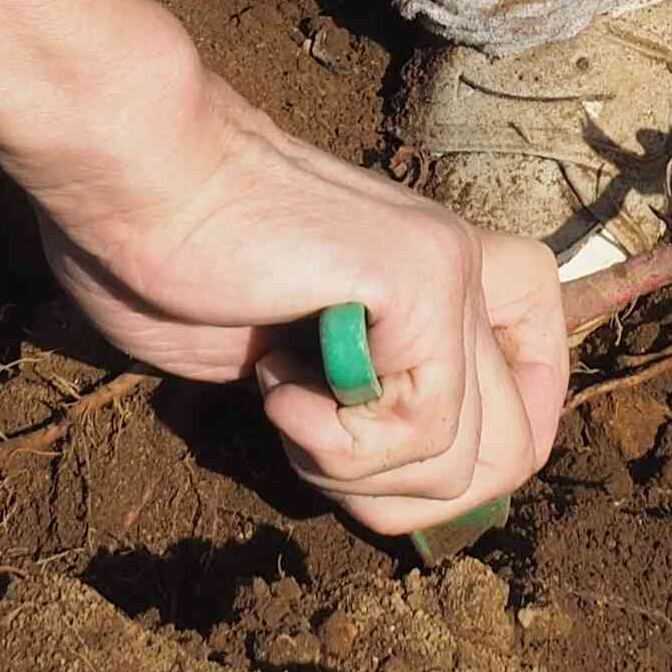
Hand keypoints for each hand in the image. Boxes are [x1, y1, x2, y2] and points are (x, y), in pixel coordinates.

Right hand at [27, 76, 569, 537]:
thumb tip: (437, 493)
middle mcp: (466, 265)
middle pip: (512, 454)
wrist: (134, 178)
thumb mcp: (297, 362)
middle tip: (310, 429)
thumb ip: (369, 406)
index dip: (470, 465)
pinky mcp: (425, 281)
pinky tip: (276, 377)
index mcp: (442, 276)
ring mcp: (452, 268)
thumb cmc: (180, 262)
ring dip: (353, 467)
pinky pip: (424, 432)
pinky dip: (335, 441)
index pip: (537, 395)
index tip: (368, 449)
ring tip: (286, 390)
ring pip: (465, 462)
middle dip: (396, 490)